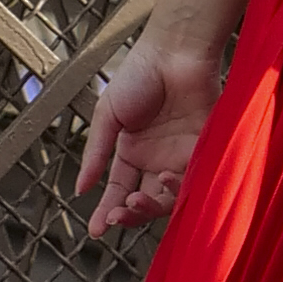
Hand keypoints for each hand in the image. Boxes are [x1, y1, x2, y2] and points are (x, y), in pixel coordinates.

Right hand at [77, 32, 224, 236]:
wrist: (175, 50)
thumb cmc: (140, 74)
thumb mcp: (107, 114)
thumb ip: (96, 153)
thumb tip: (79, 189)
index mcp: (131, 152)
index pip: (118, 190)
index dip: (107, 212)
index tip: (96, 231)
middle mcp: (156, 159)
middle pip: (144, 200)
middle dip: (129, 214)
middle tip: (118, 216)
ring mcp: (180, 156)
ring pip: (168, 198)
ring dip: (151, 206)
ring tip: (137, 200)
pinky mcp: (203, 150)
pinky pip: (194, 180)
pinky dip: (179, 189)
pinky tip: (165, 181)